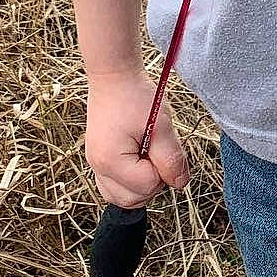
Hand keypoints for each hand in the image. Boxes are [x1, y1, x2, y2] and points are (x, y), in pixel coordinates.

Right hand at [86, 69, 189, 207]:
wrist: (114, 76)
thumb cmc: (136, 96)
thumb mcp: (161, 125)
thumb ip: (172, 158)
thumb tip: (181, 184)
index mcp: (110, 161)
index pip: (148, 186)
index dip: (163, 170)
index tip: (163, 145)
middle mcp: (97, 168)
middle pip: (132, 200)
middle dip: (153, 181)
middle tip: (158, 151)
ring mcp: (95, 165)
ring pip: (122, 197)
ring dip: (142, 184)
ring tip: (149, 154)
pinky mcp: (98, 160)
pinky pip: (114, 186)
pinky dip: (130, 180)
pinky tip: (140, 158)